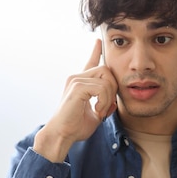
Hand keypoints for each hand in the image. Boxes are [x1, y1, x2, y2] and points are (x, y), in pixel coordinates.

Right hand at [33, 39, 117, 161]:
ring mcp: (75, 80)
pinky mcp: (77, 87)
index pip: (90, 63)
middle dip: (113, 89)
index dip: (96, 52)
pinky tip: (97, 111)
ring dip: (108, 99)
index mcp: (80, 84)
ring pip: (106, 80)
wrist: (62, 135)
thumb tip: (114, 103)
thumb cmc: (75, 128)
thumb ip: (105, 105)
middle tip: (106, 107)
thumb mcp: (96, 115)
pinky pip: (102, 88)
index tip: (99, 42)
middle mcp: (76, 78)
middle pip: (106, 71)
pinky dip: (104, 101)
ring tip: (100, 111)